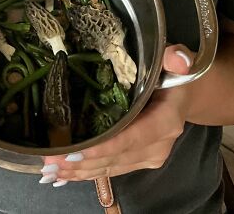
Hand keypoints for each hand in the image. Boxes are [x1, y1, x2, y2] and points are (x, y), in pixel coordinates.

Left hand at [41, 46, 193, 184]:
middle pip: (115, 158)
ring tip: (50, 170)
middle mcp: (158, 145)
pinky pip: (110, 171)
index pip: (133, 138)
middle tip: (49, 163)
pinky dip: (86, 173)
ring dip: (78, 172)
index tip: (75, 153)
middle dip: (81, 162)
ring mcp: (148, 157)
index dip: (105, 147)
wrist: (183, 96)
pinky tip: (63, 176)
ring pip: (109, 169)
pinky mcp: (139, 162)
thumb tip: (178, 59)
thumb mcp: (174, 60)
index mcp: (166, 121)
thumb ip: (175, 58)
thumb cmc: (173, 74)